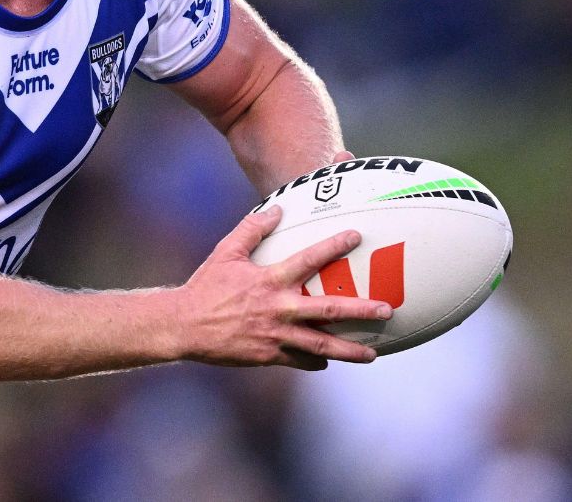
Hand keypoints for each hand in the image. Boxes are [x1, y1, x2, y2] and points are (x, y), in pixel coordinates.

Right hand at [175, 205, 390, 369]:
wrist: (184, 326)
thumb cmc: (206, 286)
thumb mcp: (226, 252)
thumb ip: (252, 229)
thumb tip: (277, 209)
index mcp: (270, 281)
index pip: (309, 260)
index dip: (334, 246)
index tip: (357, 236)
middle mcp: (279, 309)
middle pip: (328, 311)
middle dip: (360, 310)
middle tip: (386, 310)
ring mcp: (276, 336)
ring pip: (321, 346)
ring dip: (350, 350)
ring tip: (373, 354)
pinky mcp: (269, 356)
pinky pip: (300, 360)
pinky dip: (317, 361)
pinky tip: (330, 361)